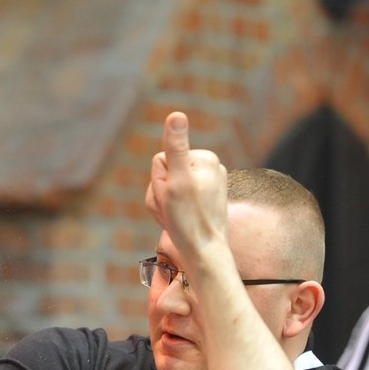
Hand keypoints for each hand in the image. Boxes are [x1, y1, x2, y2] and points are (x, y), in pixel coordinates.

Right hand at [144, 111, 227, 261]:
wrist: (204, 254)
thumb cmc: (189, 220)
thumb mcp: (177, 181)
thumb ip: (175, 147)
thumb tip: (176, 114)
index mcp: (204, 158)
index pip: (160, 160)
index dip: (159, 182)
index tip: (174, 198)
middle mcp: (209, 168)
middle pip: (163, 174)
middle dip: (161, 194)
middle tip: (173, 211)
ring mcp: (208, 185)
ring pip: (166, 188)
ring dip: (163, 206)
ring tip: (176, 218)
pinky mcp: (205, 200)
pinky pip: (175, 200)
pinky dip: (171, 212)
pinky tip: (179, 222)